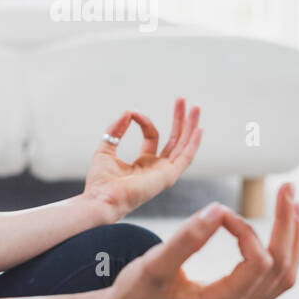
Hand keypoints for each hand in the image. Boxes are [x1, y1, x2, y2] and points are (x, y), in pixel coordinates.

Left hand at [83, 97, 202, 221]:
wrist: (100, 198)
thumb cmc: (100, 182)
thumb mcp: (106, 149)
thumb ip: (116, 131)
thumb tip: (127, 112)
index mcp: (144, 164)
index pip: (152, 136)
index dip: (144, 121)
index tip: (131, 113)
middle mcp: (157, 168)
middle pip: (174, 139)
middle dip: (179, 119)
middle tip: (183, 100)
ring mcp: (164, 173)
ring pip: (183, 146)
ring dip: (190, 126)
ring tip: (195, 107)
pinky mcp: (168, 176)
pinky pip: (186, 158)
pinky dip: (193, 143)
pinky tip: (198, 129)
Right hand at [104, 183, 298, 298]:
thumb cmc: (137, 293)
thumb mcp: (155, 263)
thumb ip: (187, 238)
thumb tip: (219, 209)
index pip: (258, 263)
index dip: (246, 230)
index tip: (221, 212)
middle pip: (281, 267)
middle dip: (287, 225)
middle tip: (287, 187)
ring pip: (284, 275)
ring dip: (292, 238)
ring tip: (294, 204)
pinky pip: (274, 278)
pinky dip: (284, 251)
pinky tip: (283, 229)